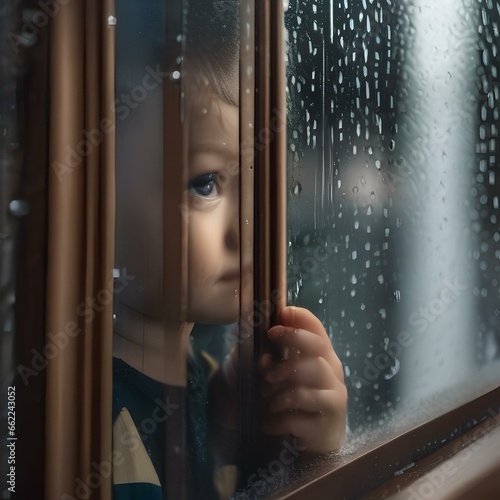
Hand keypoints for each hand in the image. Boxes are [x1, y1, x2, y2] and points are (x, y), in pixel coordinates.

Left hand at [260, 306, 346, 454]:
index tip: (281, 314)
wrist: (317, 442)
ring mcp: (333, 398)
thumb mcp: (281, 374)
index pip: (317, 329)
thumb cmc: (295, 400)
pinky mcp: (326, 425)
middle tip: (264, 364)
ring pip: (303, 386)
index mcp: (322, 356)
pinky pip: (296, 417)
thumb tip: (259, 346)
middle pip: (316, 348)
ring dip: (277, 394)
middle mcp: (333, 373)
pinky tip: (268, 424)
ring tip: (266, 402)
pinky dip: (277, 420)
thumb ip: (271, 358)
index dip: (300, 319)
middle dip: (288, 349)